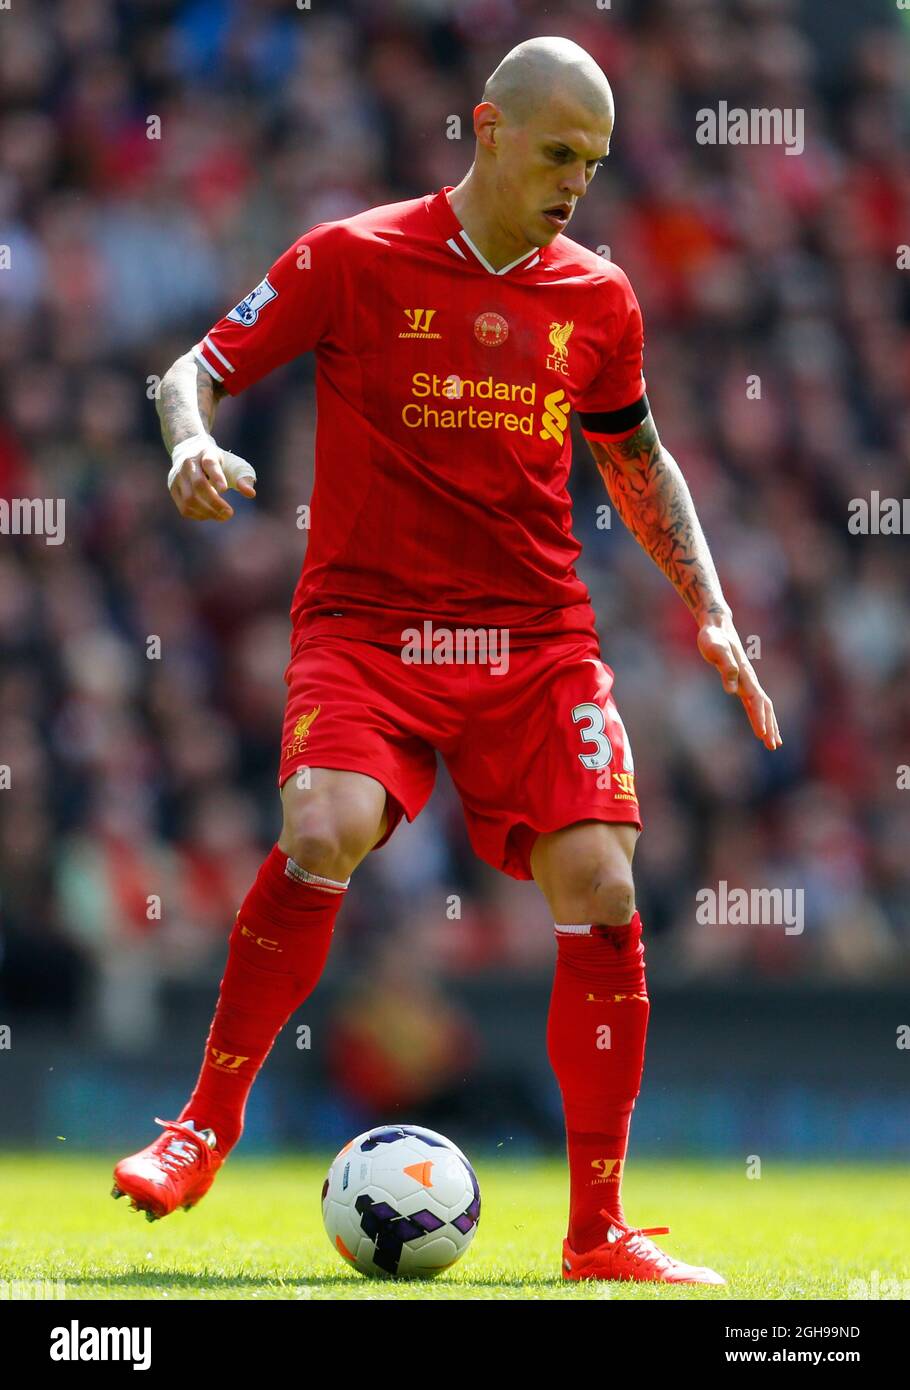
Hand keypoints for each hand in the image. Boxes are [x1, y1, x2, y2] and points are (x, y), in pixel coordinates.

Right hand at [169, 440, 256, 520]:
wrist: (190, 450)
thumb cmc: (218, 461)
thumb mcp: (232, 464)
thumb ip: (243, 478)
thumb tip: (250, 494)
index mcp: (206, 453)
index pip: (210, 463)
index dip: (217, 477)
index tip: (225, 490)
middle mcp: (189, 463)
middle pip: (199, 484)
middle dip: (215, 502)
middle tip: (229, 513)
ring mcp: (177, 476)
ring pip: (189, 499)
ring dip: (207, 512)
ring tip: (222, 516)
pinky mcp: (173, 488)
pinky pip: (184, 507)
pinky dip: (198, 515)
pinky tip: (210, 515)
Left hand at [696, 614, 781, 749]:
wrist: (717, 626)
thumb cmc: (713, 637)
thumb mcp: (716, 649)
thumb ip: (725, 667)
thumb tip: (731, 690)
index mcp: (745, 675)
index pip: (757, 701)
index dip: (760, 718)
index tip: (763, 735)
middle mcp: (750, 680)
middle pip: (765, 707)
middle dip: (770, 727)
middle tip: (773, 746)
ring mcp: (748, 681)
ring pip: (764, 706)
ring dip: (770, 724)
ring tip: (775, 743)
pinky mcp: (742, 682)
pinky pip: (755, 702)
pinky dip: (761, 715)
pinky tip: (763, 726)